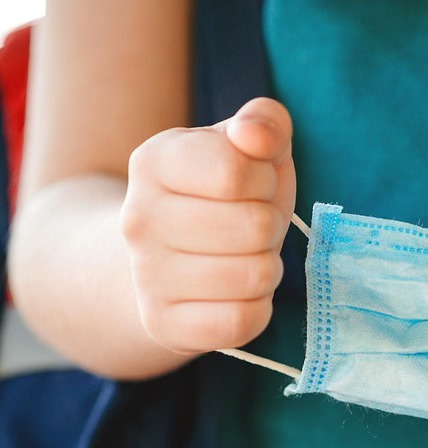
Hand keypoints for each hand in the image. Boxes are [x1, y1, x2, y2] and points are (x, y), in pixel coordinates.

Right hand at [121, 98, 295, 353]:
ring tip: (242, 256)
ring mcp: (146, 276)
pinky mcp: (163, 324)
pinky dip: (256, 309)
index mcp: (154, 161)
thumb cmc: (222, 194)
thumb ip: (264, 123)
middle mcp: (137, 218)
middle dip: (270, 226)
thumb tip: (255, 135)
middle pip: (255, 227)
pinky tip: (235, 293)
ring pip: (255, 276)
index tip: (252, 183)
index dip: (264, 179)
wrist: (164, 257)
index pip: (237, 171)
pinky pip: (242, 322)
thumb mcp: (247, 147)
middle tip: (249, 226)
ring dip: (267, 267)